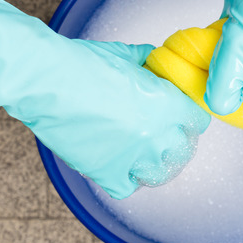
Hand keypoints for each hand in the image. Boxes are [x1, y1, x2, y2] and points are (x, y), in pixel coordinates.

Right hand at [0, 0, 209, 199]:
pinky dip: (123, 179)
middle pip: (183, 151)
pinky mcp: (105, 172)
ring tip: (141, 153)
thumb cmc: (80, 62)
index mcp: (166, 103)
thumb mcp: (125, 55)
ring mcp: (132, 157)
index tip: (180, 117)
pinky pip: (126, 188)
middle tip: (160, 135)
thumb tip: (157, 61)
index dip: (188, 118)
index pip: (198, 121)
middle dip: (174, 142)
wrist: (44, 79)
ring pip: (160, 174)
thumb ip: (148, 62)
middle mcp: (155, 134)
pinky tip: (116, 164)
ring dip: (153, 164)